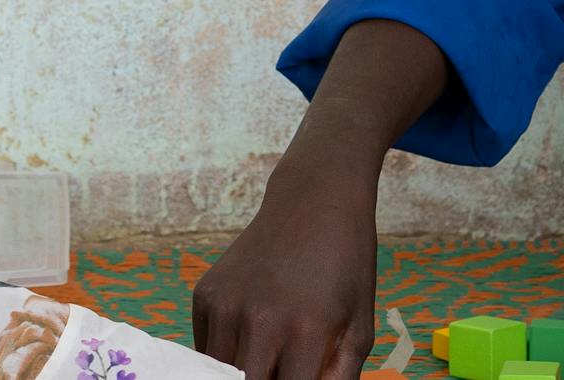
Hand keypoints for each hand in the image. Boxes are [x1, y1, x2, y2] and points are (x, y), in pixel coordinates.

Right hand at [199, 21, 445, 379]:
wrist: (312, 201)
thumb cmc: (345, 266)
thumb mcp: (359, 326)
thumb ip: (339, 377)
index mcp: (307, 329)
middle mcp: (260, 319)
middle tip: (281, 370)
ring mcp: (225, 305)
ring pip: (218, 373)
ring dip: (241, 373)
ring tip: (269, 355)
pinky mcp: (204, 294)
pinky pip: (205, 347)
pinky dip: (224, 353)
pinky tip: (251, 332)